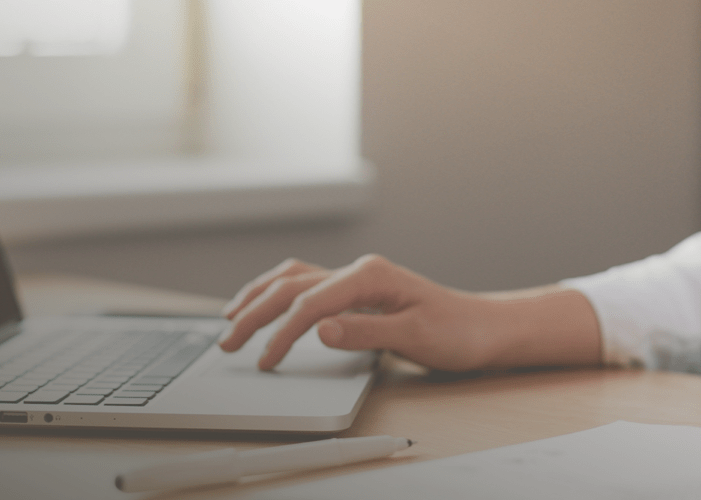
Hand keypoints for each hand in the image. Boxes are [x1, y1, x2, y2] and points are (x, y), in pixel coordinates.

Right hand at [219, 255, 600, 371]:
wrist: (483, 327)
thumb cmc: (457, 332)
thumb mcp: (416, 337)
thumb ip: (365, 332)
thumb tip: (319, 330)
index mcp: (369, 276)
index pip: (310, 303)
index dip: (282, 333)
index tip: (265, 361)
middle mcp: (357, 271)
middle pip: (290, 287)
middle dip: (254, 313)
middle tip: (228, 342)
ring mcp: (354, 278)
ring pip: (291, 278)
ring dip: (257, 296)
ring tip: (229, 318)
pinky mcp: (354, 290)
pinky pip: (304, 284)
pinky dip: (276, 293)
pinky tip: (263, 303)